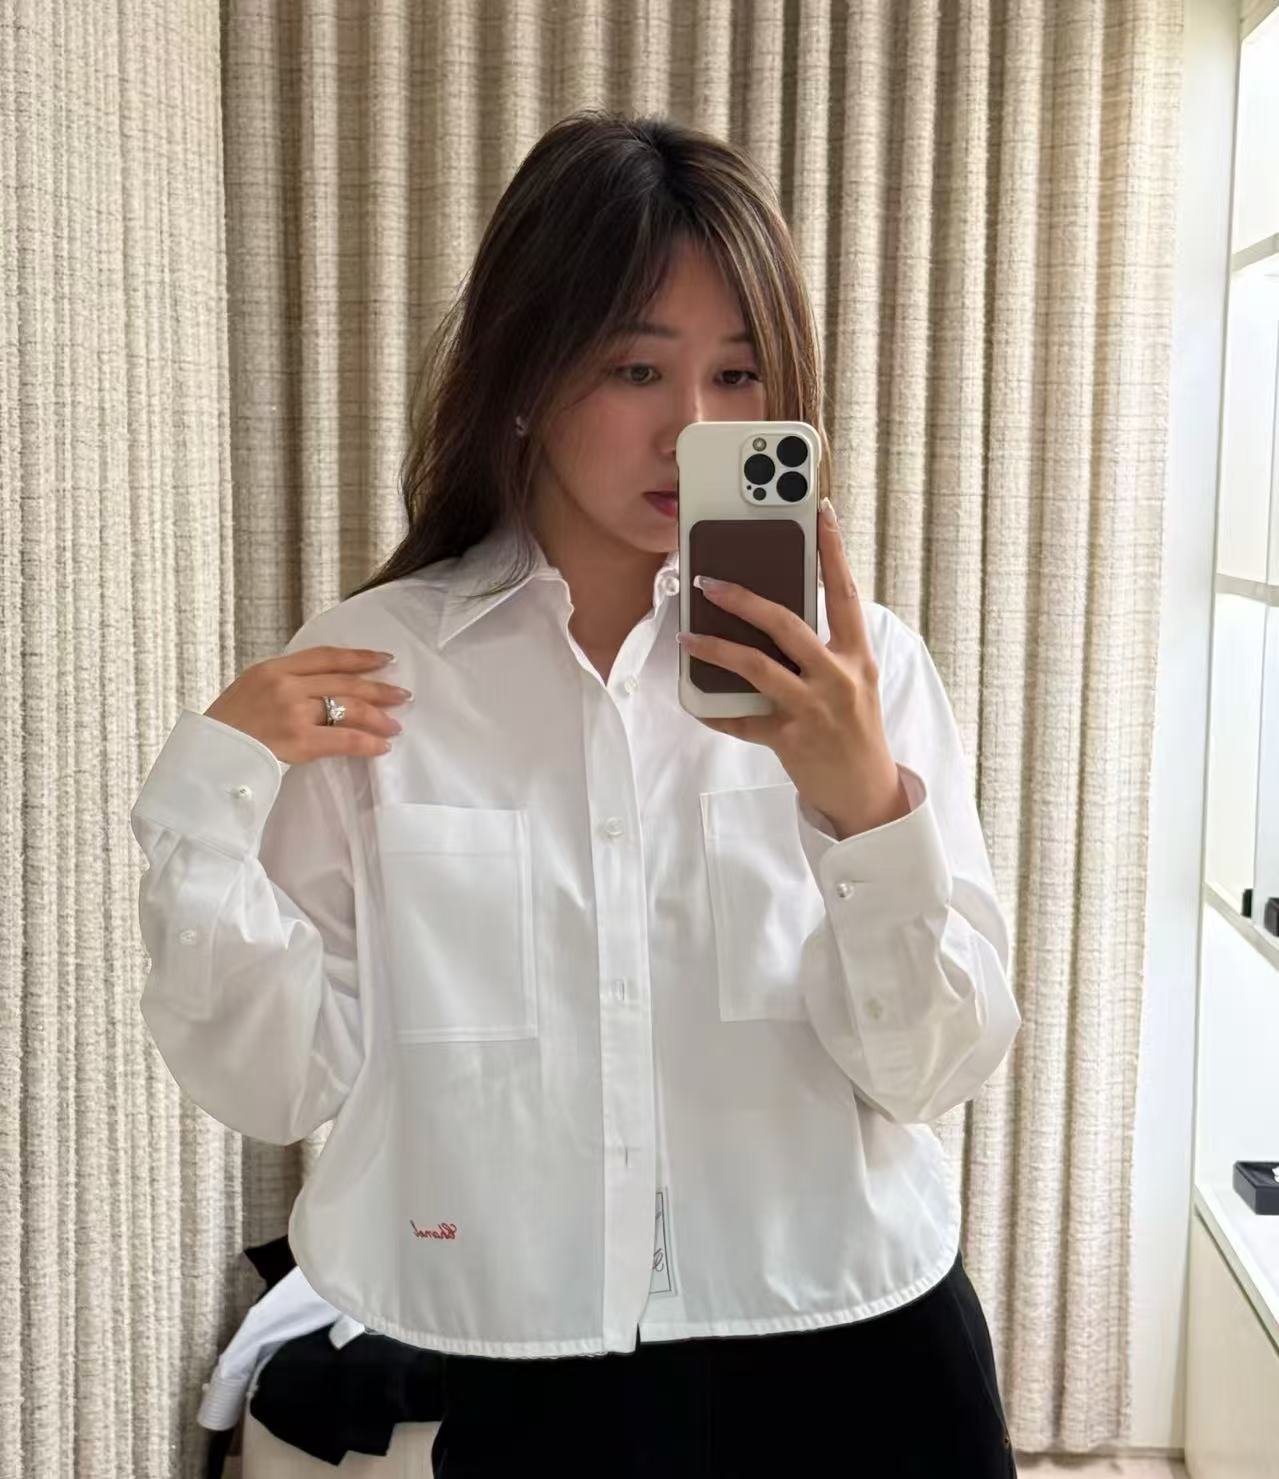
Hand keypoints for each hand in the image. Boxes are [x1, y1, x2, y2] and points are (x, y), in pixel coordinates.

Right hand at [204, 646, 410, 764]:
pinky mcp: (299, 740)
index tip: (383, 659)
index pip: (326, 656)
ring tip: (395, 725)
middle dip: (378, 689)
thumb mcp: (249, 690)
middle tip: (402, 695)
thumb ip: (282, 684)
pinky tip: (381, 746)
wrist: (206, 757)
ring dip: (378, 717)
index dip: (359, 657)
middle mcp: (285, 684)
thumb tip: (319, 687)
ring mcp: (293, 711)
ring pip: (349, 708)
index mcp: (272, 668)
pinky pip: (344, 738)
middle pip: (345, 681)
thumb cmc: (226, 729)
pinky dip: (367, 743)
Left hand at [678, 499, 909, 839]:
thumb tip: (770, 616)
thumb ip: (821, 649)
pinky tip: (696, 702)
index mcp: (856, 654)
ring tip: (689, 636)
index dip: (833, 549)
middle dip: (743, 599)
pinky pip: (743, 720)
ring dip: (716, 648)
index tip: (819, 511)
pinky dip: (716, 711)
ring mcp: (815, 709)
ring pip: (757, 667)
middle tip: (708, 582)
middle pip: (787, 624)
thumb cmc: (853, 727)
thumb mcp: (851, 680)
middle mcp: (839, 676)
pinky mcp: (791, 739)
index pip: (845, 591)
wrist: (866, 790)